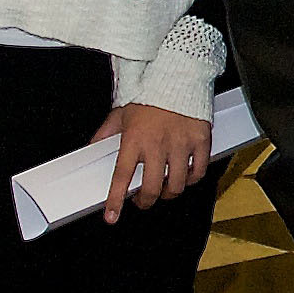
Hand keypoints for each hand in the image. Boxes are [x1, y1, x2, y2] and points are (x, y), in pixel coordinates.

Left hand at [93, 103, 215, 221]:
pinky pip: (198, 171)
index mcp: (135, 139)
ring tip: (165, 188)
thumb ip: (106, 133)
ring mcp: (181, 144)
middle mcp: (157, 145)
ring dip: (169, 193)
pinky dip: (192, 179)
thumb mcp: (121, 113)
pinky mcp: (201, 141)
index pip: (122, 177)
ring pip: (177, 185)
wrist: (178, 76)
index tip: (112, 216)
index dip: (116, 200)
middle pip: (153, 188)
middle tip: (143, 200)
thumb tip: (92, 147)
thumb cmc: (149, 94)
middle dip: (146, 201)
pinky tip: (186, 176)